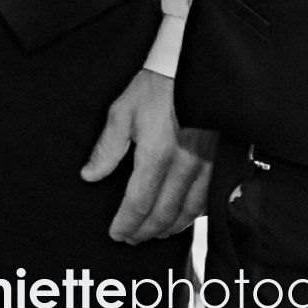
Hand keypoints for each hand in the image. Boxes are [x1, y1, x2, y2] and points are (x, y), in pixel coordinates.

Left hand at [80, 68, 214, 242]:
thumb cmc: (155, 88)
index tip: (115, 234)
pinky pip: (206, 201)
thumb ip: (107, 149)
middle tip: (130, 239)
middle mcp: (184, 168)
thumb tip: (89, 176)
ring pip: (188, 213)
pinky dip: (191, 216)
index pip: (139, 203)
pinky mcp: (218, 164)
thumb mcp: (122, 113)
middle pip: (164, 215)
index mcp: (156, 157)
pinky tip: (181, 217)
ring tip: (152, 233)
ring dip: (169, 228)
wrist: (193, 69)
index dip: (126, 223)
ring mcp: (205, 168)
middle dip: (145, 232)